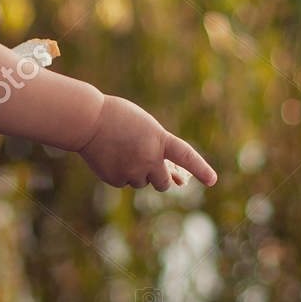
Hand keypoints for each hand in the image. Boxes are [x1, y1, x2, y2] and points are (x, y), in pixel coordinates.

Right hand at [77, 95, 217, 190]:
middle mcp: (149, 159)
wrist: (87, 121)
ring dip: (136, 172)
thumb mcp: (146, 128)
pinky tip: (109, 157)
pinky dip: (119, 173)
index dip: (201, 169)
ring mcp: (132, 171)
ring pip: (141, 182)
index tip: (213, 180)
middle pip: (163, 183)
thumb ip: (160, 150)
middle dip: (159, 178)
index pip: (186, 156)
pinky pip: (124, 182)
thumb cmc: (119, 118)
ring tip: (121, 152)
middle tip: (148, 166)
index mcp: (159, 140)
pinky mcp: (115, 179)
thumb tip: (176, 181)